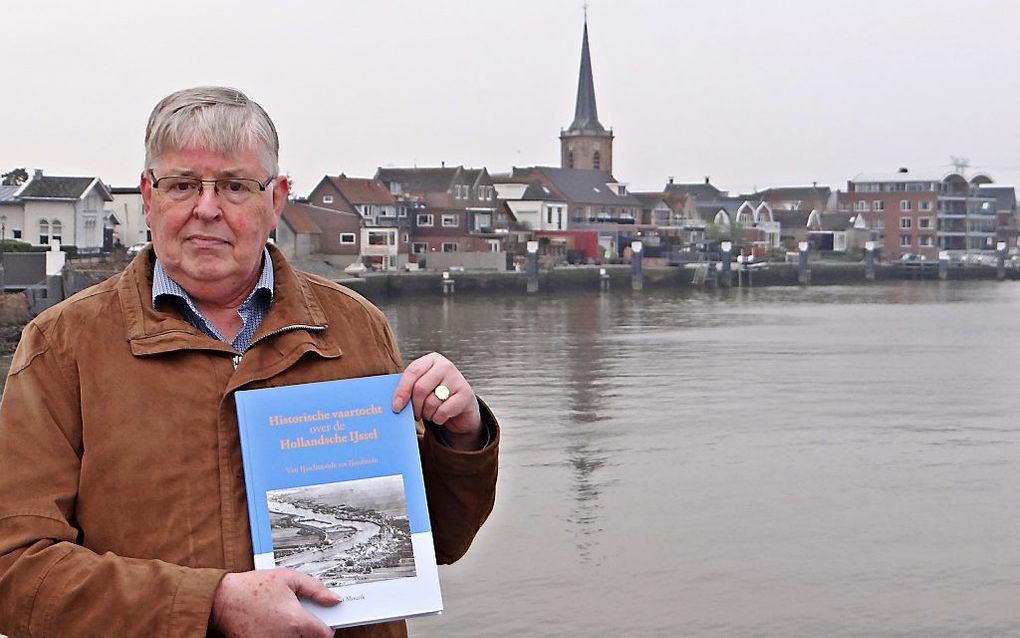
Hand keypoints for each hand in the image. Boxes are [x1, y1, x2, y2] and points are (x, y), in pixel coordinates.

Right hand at [211, 569, 338, 637]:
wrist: (223, 598)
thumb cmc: (252, 587)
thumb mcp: (288, 577)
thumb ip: (315, 588)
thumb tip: (333, 599)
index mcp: (296, 621)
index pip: (325, 635)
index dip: (327, 628)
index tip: (322, 623)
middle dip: (308, 631)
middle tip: (298, 619)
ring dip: (294, 635)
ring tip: (283, 622)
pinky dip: (279, 637)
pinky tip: (272, 627)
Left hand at [392, 352, 483, 449]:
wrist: (461, 407)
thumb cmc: (437, 395)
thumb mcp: (423, 386)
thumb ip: (410, 388)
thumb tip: (395, 403)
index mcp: (432, 360)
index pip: (413, 371)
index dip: (402, 390)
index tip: (396, 406)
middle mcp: (446, 366)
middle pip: (420, 388)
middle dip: (415, 406)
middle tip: (415, 414)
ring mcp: (458, 379)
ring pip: (431, 402)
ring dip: (427, 414)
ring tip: (429, 413)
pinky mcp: (466, 395)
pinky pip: (443, 412)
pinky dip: (438, 419)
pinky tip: (440, 416)